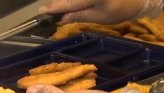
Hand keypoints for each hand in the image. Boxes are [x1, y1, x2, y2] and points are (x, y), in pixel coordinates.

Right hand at [39, 0, 163, 23]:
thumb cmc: (121, 8)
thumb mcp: (101, 17)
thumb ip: (79, 15)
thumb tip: (62, 18)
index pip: (69, 2)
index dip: (55, 7)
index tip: (42, 11)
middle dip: (59, 3)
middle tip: (49, 11)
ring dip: (66, 1)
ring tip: (59, 8)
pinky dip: (73, 0)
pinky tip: (70, 4)